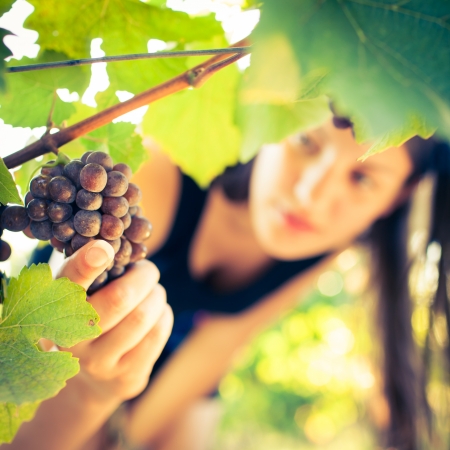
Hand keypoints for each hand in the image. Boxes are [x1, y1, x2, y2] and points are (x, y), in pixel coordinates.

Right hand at [53, 240, 172, 404]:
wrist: (93, 380)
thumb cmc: (90, 321)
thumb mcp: (80, 297)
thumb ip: (92, 271)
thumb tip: (120, 245)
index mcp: (56, 309)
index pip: (69, 284)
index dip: (87, 264)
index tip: (105, 249)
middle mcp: (71, 340)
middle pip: (120, 297)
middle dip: (144, 276)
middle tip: (149, 271)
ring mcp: (98, 364)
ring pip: (142, 317)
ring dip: (157, 296)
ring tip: (155, 293)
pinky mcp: (125, 378)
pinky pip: (156, 335)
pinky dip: (163, 316)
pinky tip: (158, 313)